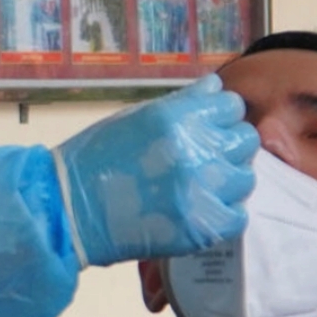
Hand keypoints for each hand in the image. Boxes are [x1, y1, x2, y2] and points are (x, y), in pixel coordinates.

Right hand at [52, 75, 260, 266]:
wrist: (70, 209)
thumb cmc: (96, 157)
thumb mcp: (137, 117)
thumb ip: (182, 104)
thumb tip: (215, 89)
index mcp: (178, 117)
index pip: (231, 105)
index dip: (220, 116)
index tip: (208, 128)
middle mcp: (197, 149)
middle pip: (245, 139)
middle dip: (229, 145)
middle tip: (207, 157)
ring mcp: (202, 190)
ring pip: (246, 177)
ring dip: (229, 179)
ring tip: (205, 186)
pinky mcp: (202, 227)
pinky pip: (237, 215)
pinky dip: (225, 213)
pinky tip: (204, 210)